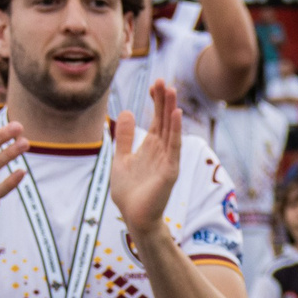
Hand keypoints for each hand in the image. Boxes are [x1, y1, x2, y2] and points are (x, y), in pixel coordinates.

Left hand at [110, 80, 182, 235]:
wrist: (134, 216)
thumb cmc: (129, 192)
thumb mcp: (121, 158)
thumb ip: (125, 137)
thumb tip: (128, 112)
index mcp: (151, 147)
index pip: (156, 118)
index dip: (156, 101)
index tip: (154, 84)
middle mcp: (162, 150)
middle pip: (164, 120)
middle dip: (164, 100)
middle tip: (163, 80)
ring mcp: (168, 160)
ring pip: (171, 129)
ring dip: (171, 110)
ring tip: (171, 90)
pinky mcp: (170, 171)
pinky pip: (174, 147)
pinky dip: (175, 130)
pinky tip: (175, 114)